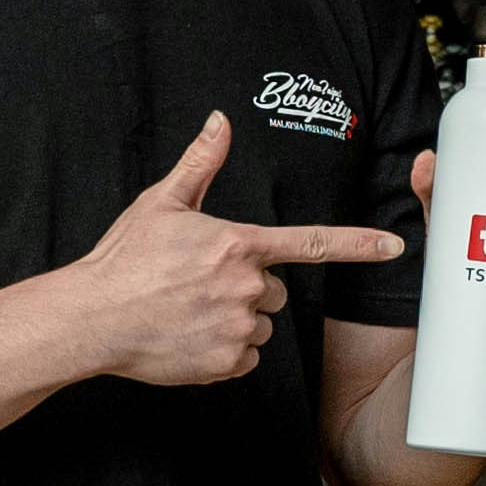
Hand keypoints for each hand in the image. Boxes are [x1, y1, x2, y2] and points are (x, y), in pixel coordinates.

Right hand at [72, 114, 408, 387]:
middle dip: (247, 286)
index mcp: (238, 243)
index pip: (312, 243)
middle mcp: (246, 286)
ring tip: (190, 311)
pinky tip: (190, 335)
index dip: (358, 244)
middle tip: (200, 284)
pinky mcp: (226, 363)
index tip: (394, 247)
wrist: (91, 318)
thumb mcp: (161, 202)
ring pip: (261, 324)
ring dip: (236, 319)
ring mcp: (237, 328)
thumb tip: (220, 122)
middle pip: (274, 289)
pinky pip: (246, 357)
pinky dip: (225, 350)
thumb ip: (200, 163)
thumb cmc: (124, 259)